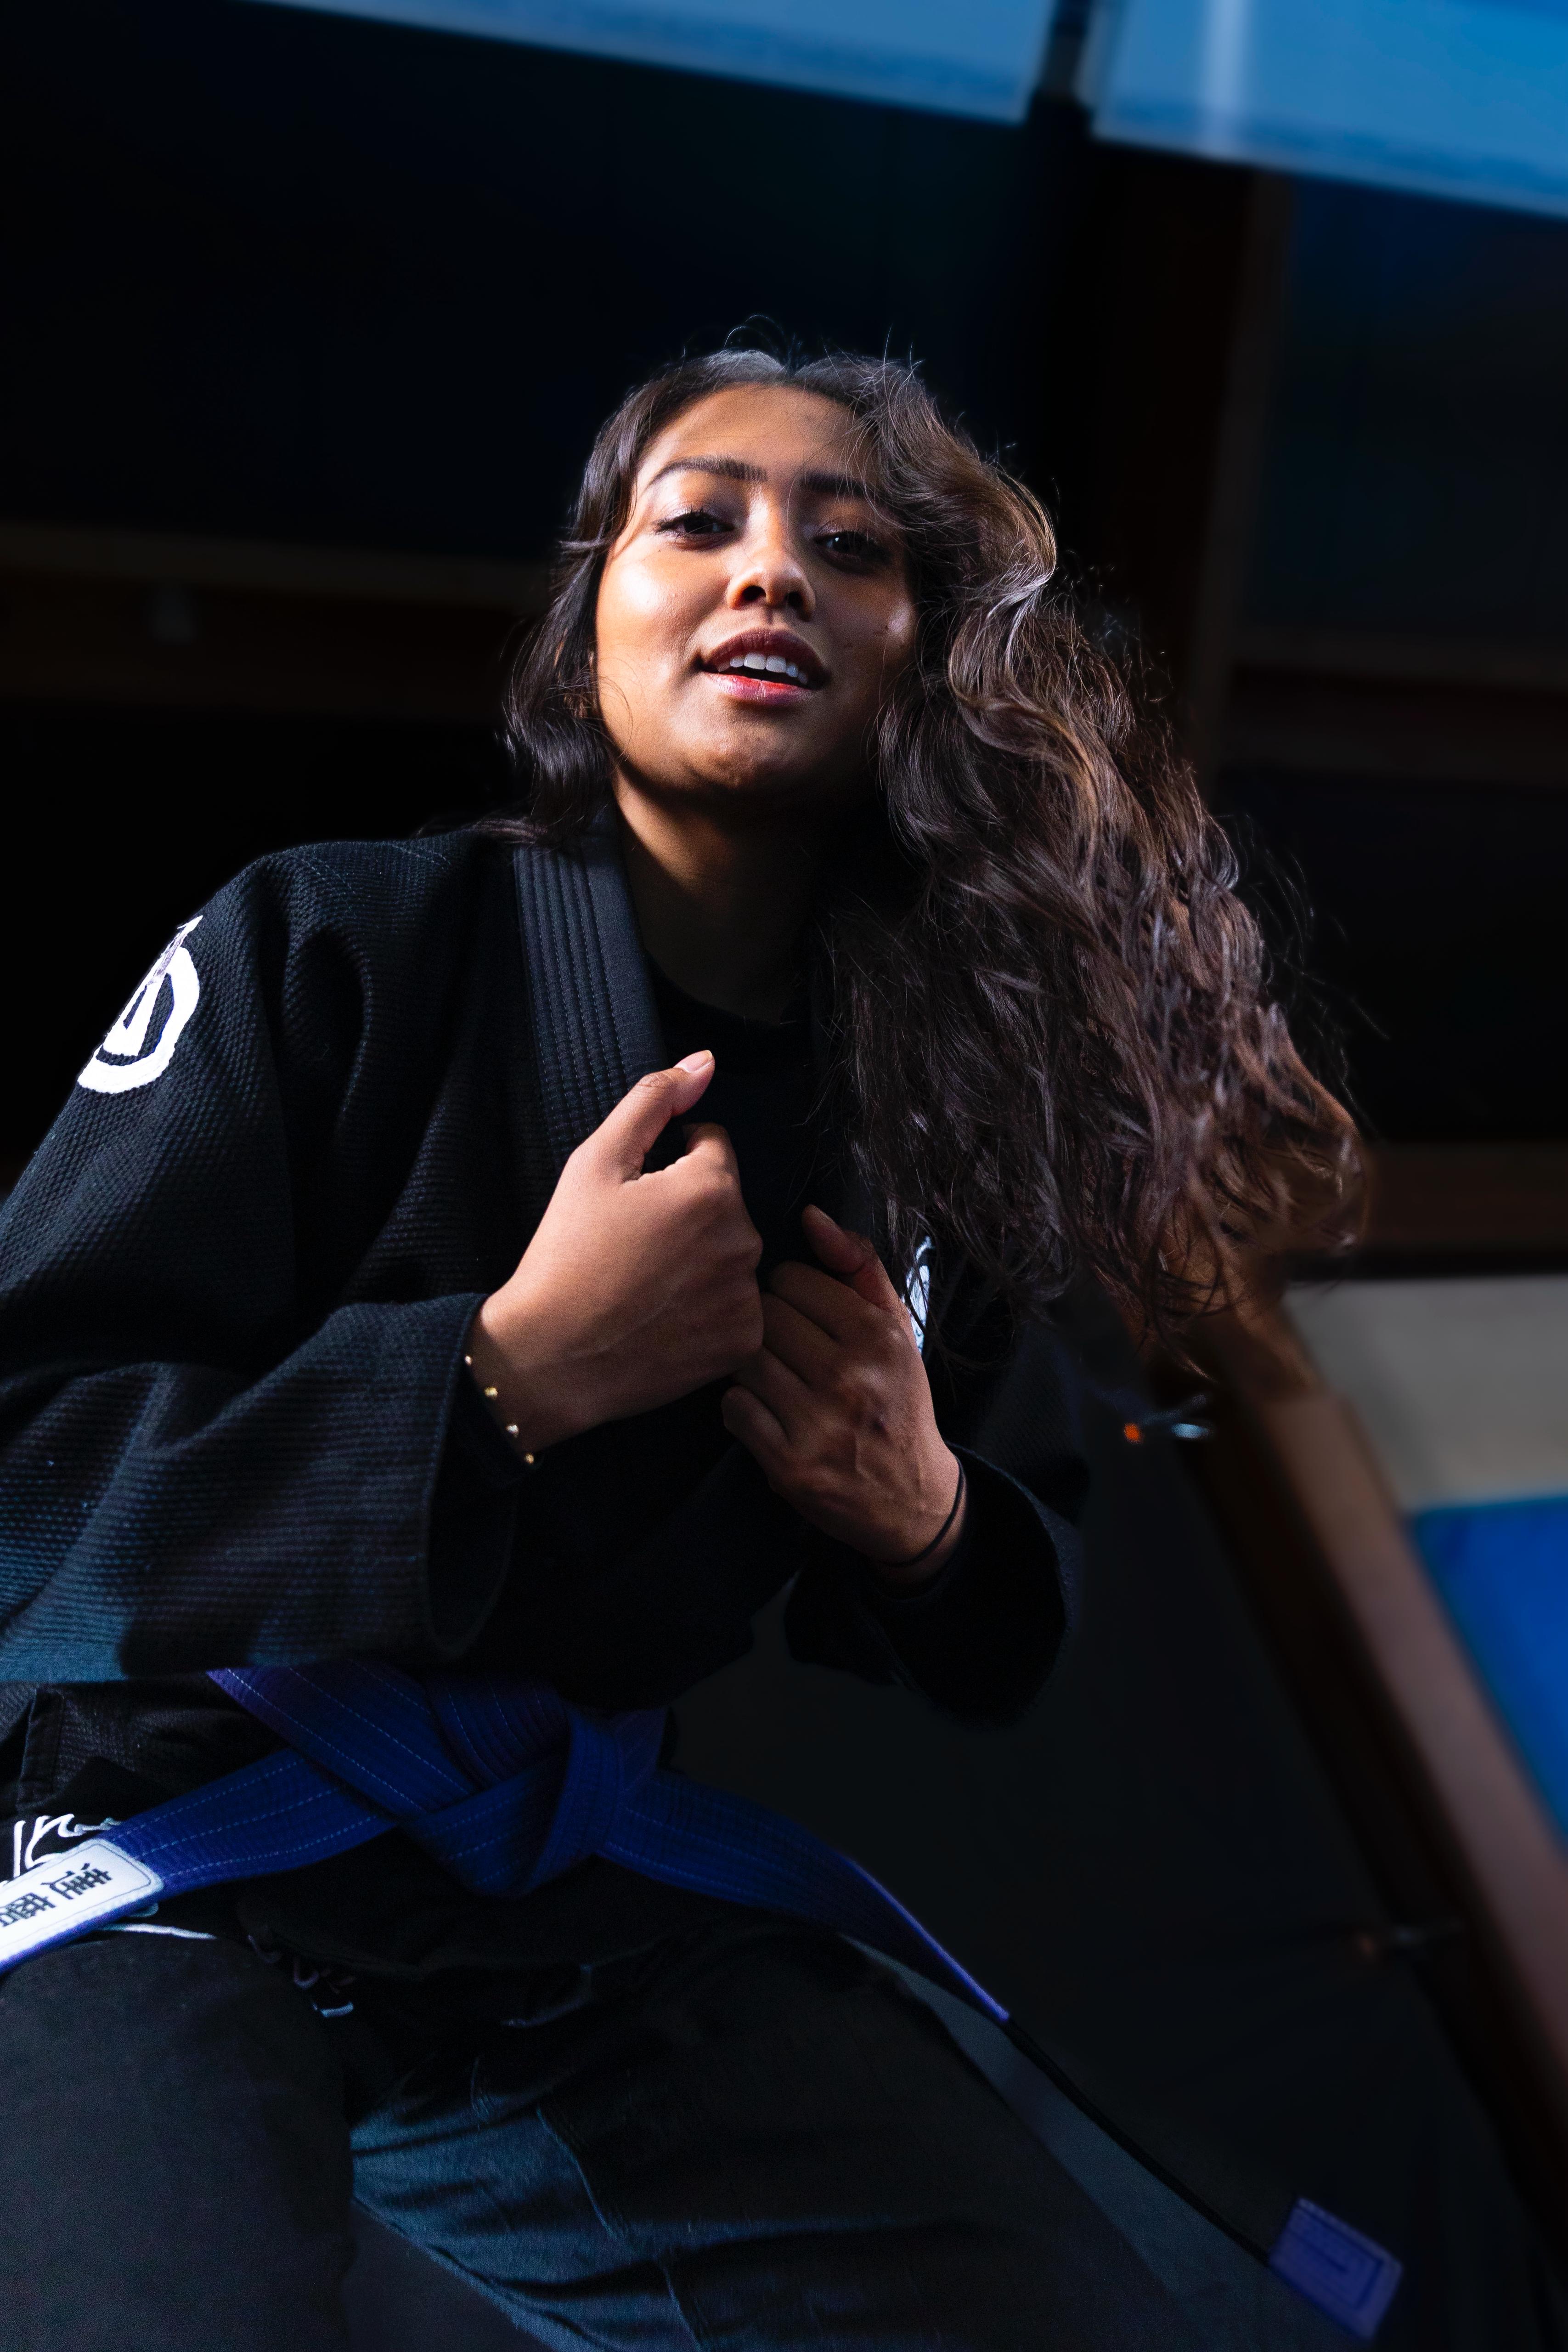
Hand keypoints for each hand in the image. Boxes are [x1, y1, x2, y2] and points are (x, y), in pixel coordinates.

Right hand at [468, 1053, 762, 1450]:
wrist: (552, 1357)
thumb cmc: (566, 1256)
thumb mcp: (594, 1163)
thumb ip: (652, 1101)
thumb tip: (703, 1062)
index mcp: (712, 1187)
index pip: (712, 1147)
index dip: (669, 1163)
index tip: (636, 1197)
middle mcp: (744, 1239)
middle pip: (725, 1203)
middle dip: (688, 1212)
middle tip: (635, 1244)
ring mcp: (746, 1295)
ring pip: (730, 1254)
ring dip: (700, 1259)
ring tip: (646, 1282)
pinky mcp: (742, 1340)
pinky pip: (735, 1307)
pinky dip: (707, 1309)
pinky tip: (665, 1316)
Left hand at [721, 1205, 964, 1588]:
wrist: (911, 1499)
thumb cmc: (896, 1401)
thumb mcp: (895, 1330)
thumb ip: (857, 1267)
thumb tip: (811, 1215)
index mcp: (878, 1336)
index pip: (790, 1279)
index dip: (788, 1294)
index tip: (802, 1316)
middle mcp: (851, 1377)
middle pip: (763, 1317)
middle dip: (768, 1329)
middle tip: (786, 1350)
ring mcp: (819, 1424)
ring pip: (744, 1360)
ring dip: (751, 1367)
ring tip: (776, 1379)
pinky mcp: (791, 1466)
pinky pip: (734, 1409)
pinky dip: (742, 1408)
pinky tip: (767, 1413)